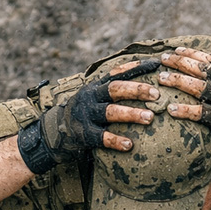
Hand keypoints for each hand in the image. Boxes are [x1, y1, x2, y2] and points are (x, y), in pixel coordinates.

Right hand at [18, 59, 161, 173]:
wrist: (54, 131)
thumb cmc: (84, 112)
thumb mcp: (94, 95)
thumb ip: (112, 87)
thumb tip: (140, 76)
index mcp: (96, 86)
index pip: (118, 72)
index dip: (136, 68)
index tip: (155, 64)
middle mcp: (92, 98)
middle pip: (115, 89)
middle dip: (136, 90)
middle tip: (156, 94)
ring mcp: (87, 115)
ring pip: (110, 112)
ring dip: (131, 114)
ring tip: (149, 118)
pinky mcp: (84, 134)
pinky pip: (101, 137)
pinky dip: (116, 141)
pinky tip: (129, 145)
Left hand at [157, 48, 210, 164]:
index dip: (193, 54)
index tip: (178, 49)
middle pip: (201, 69)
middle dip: (180, 62)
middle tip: (164, 59)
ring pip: (198, 86)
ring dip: (178, 80)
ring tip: (162, 78)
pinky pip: (200, 113)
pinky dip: (184, 110)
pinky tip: (171, 109)